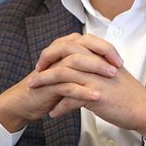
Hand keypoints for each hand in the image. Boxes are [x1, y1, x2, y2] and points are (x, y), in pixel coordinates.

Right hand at [0, 33, 119, 131]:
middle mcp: (58, 56)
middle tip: (118, 65)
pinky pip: (67, 86)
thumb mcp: (70, 75)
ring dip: (95, 68)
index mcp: (65, 51)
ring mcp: (52, 70)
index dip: (106, 49)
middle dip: (102, 54)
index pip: (88, 42)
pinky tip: (96, 97)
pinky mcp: (47, 86)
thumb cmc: (50, 89)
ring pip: (75, 63)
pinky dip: (82, 91)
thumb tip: (106, 65)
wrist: (25, 102)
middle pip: (82, 47)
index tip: (120, 60)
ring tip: (111, 76)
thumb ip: (84, 67)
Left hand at [29, 34, 145, 137]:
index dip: (56, 51)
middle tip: (35, 72)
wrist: (144, 109)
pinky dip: (60, 107)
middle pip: (65, 53)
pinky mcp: (97, 94)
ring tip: (35, 91)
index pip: (73, 45)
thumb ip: (95, 69)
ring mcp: (96, 78)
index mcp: (100, 56)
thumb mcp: (111, 75)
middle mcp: (97, 63)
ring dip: (45, 83)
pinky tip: (53, 113)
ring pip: (63, 74)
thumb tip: (78, 72)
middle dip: (46, 61)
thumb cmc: (129, 95)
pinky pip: (71, 98)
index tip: (45, 61)